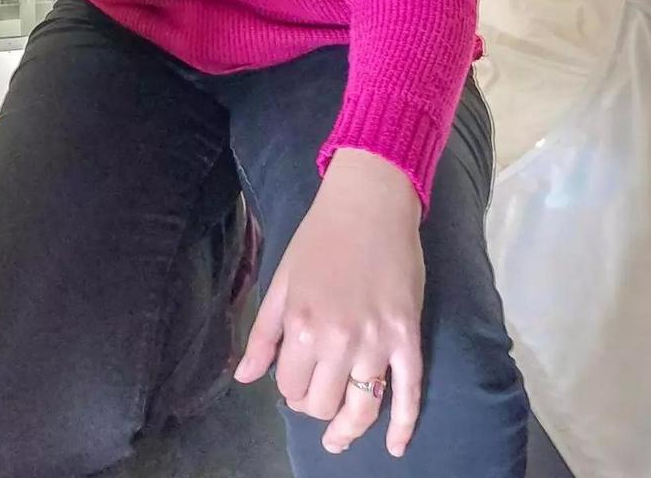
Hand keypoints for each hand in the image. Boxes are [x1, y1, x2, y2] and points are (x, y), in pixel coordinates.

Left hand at [235, 150, 424, 458]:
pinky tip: (395, 447)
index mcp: (301, 325)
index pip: (290, 386)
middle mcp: (338, 340)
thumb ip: (263, 334)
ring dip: (349, 429)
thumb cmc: (319, 238)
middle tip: (315, 394)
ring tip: (339, 438)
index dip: (289, 388)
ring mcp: (377, 342)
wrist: (369, 204)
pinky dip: (403, 426)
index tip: (294, 378)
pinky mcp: (408, 338)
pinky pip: (408, 394)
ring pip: (362, 408)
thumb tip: (243, 378)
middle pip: (323, 403)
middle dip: (315, 406)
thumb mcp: (282, 281)